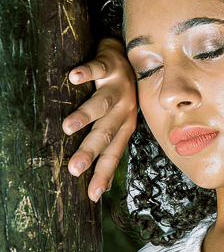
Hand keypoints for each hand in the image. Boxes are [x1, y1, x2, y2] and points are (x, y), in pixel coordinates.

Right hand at [65, 38, 137, 201]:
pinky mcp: (111, 64)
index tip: (92, 195)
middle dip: (90, 152)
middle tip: (74, 167)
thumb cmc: (118, 94)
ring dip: (86, 116)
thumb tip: (95, 176)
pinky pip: (98, 68)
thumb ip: (106, 142)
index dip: (104, 174)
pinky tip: (74, 77)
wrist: (128, 56)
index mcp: (125, 126)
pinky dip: (87, 72)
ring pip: (102, 104)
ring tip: (68, 127)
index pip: (113, 154)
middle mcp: (125, 110)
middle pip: (106, 133)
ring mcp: (119, 87)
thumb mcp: (117, 119)